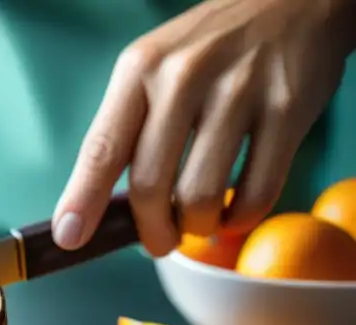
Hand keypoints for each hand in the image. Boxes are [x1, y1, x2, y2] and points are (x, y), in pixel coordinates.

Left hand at [51, 0, 355, 256]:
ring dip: (196, 228)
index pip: (101, 148)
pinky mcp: (288, 108)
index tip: (69, 238)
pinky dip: (241, 219)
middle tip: (158, 241)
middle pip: (149, 186)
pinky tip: (235, 212)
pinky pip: (258, 192)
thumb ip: (127, 130)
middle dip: (151, 232)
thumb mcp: (154, 69)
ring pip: (201, 197)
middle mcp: (184, 77)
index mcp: (139, 70)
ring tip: (198, 222)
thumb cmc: (210, 50)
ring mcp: (239, 91)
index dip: (82, 201)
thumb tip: (93, 207)